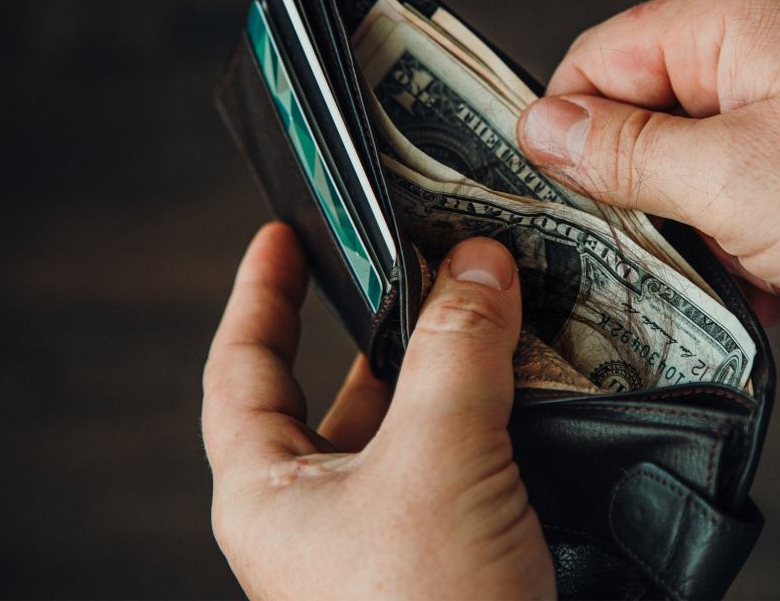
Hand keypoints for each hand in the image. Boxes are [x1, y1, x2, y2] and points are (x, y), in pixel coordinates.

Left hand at [202, 224, 553, 599]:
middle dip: (387, 322)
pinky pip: (469, 452)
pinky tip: (536, 379)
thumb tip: (478, 264)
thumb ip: (456, 352)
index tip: (283, 234)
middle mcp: (324, 509)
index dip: (261, 292)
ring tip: (496, 303)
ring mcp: (390, 529)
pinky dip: (497, 408)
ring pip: (417, 419)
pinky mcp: (453, 544)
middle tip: (429, 259)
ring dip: (456, 364)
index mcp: (271, 491)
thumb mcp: (435, 465)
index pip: (243, 367)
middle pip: (343, 385)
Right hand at [517, 0, 779, 359]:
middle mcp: (766, 48)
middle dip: (640, 189)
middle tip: (642, 243)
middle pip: (646, 110)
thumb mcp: (730, 181)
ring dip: (692, 225)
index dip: (570, 124)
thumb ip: (625, 153)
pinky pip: (740, 187)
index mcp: (737, 20)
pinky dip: (736, 238)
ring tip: (724, 267)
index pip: (604, 54)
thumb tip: (543, 128)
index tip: (555, 189)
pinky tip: (760, 279)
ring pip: (691, 160)